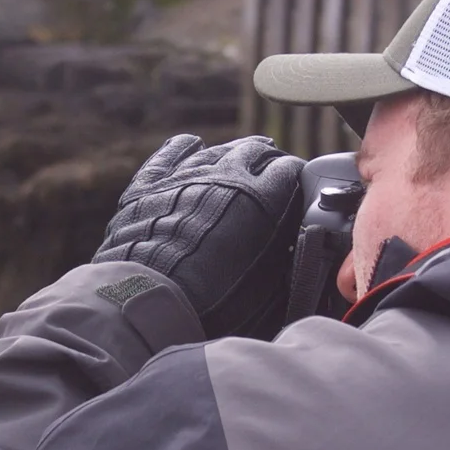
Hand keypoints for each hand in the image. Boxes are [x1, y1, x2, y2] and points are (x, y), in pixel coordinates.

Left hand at [92, 134, 305, 339]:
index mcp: (262, 197)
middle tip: (272, 172)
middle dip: (268, 160)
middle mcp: (226, 174)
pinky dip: (187, 148)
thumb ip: (287, 254)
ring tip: (241, 160)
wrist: (152, 299)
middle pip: (256, 151)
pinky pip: (173, 152)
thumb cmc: (216, 302)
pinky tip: (195, 147)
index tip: (299, 188)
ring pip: (217, 149)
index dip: (297, 179)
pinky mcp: (150, 182)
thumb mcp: (269, 282)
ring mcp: (185, 173)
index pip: (290, 170)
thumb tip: (296, 246)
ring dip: (234, 154)